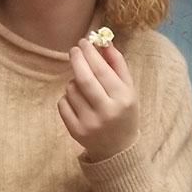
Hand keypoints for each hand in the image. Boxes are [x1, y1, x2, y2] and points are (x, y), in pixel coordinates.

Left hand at [59, 39, 139, 161]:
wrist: (118, 149)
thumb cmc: (123, 112)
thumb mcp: (128, 89)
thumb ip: (118, 64)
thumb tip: (104, 42)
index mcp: (123, 99)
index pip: (102, 70)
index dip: (90, 53)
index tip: (83, 42)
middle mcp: (107, 111)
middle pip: (84, 78)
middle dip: (77, 60)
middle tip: (74, 50)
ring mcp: (90, 123)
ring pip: (71, 90)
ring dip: (74, 81)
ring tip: (83, 86)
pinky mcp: (76, 131)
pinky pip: (63, 103)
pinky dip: (68, 97)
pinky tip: (78, 101)